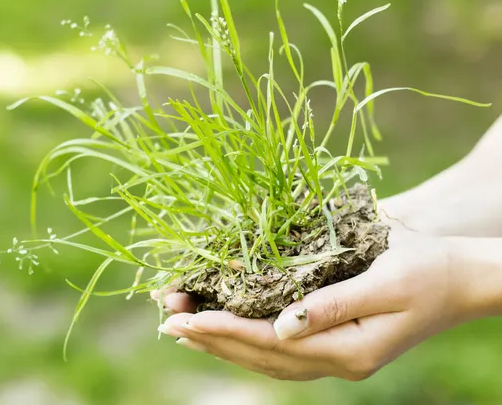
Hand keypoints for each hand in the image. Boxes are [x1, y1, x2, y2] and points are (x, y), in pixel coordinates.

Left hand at [155, 231, 496, 380]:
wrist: (462, 279)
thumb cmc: (428, 269)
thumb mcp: (388, 281)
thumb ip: (336, 305)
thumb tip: (283, 325)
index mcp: (349, 349)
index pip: (270, 342)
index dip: (223, 329)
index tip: (184, 317)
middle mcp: (338, 361)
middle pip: (261, 355)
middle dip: (212, 338)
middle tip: (168, 323)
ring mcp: (337, 356)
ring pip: (267, 357)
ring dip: (224, 341)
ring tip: (186, 329)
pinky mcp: (337, 343)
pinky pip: (282, 350)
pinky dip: (248, 339)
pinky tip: (228, 329)